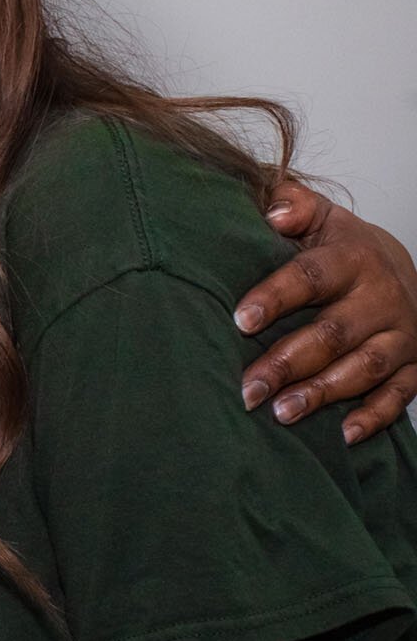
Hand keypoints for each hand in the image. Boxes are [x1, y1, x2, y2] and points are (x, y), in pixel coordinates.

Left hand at [235, 182, 416, 443]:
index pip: (311, 277)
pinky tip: (344, 435)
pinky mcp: (415, 367)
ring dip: (323, 393)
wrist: (400, 270)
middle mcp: (382, 299)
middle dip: (289, 362)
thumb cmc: (340, 249)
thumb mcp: (319, 218)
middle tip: (248, 388)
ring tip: (281, 412)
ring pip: (364, 369)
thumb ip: (292, 205)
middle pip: (334, 334)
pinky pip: (400, 396)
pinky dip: (375, 416)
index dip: (276, 297)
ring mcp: (401, 336)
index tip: (240, 319)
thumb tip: (273, 209)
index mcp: (353, 259)